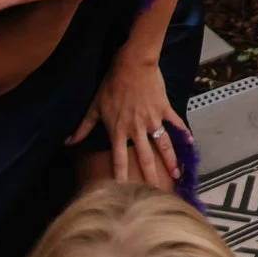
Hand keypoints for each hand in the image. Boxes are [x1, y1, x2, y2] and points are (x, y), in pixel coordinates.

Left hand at [69, 53, 187, 189]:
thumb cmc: (111, 85)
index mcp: (118, 131)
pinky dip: (183, 132)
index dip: (122, 176)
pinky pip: (175, 122)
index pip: (120, 159)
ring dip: (171, 159)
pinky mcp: (163, 108)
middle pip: (145, 157)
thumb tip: (67, 142)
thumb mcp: (94, 106)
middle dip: (151, 175)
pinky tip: (190, 142)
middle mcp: (136, 129)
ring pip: (163, 144)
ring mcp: (152, 119)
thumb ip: (82, 128)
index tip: (125, 192)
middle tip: (157, 192)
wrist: (133, 64)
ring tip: (177, 174)